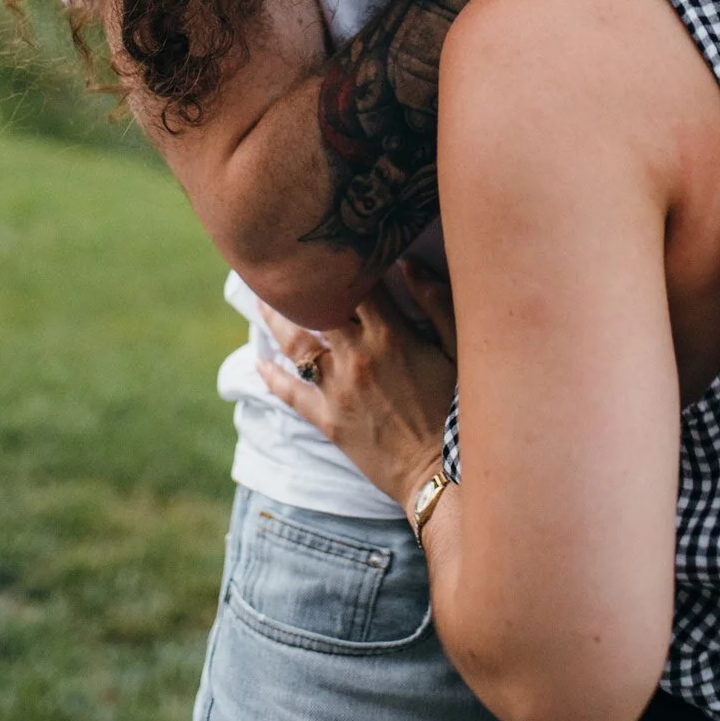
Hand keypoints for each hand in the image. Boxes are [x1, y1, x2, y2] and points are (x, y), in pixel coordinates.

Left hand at [256, 264, 458, 512]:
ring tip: (261, 299)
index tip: (335, 245)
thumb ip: (436, 303)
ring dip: (275, 319)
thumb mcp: (460, 350)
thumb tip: (408, 263)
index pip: (359, 283)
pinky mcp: (326, 420)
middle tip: (282, 263)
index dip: (346, 261)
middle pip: (315, 307)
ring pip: (295, 344)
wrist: (441, 475)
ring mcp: (336, 389)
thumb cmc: (458, 410)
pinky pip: (289, 393)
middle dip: (300, 284)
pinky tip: (259, 361)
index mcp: (390, 334)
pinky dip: (271, 376)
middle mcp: (356, 356)